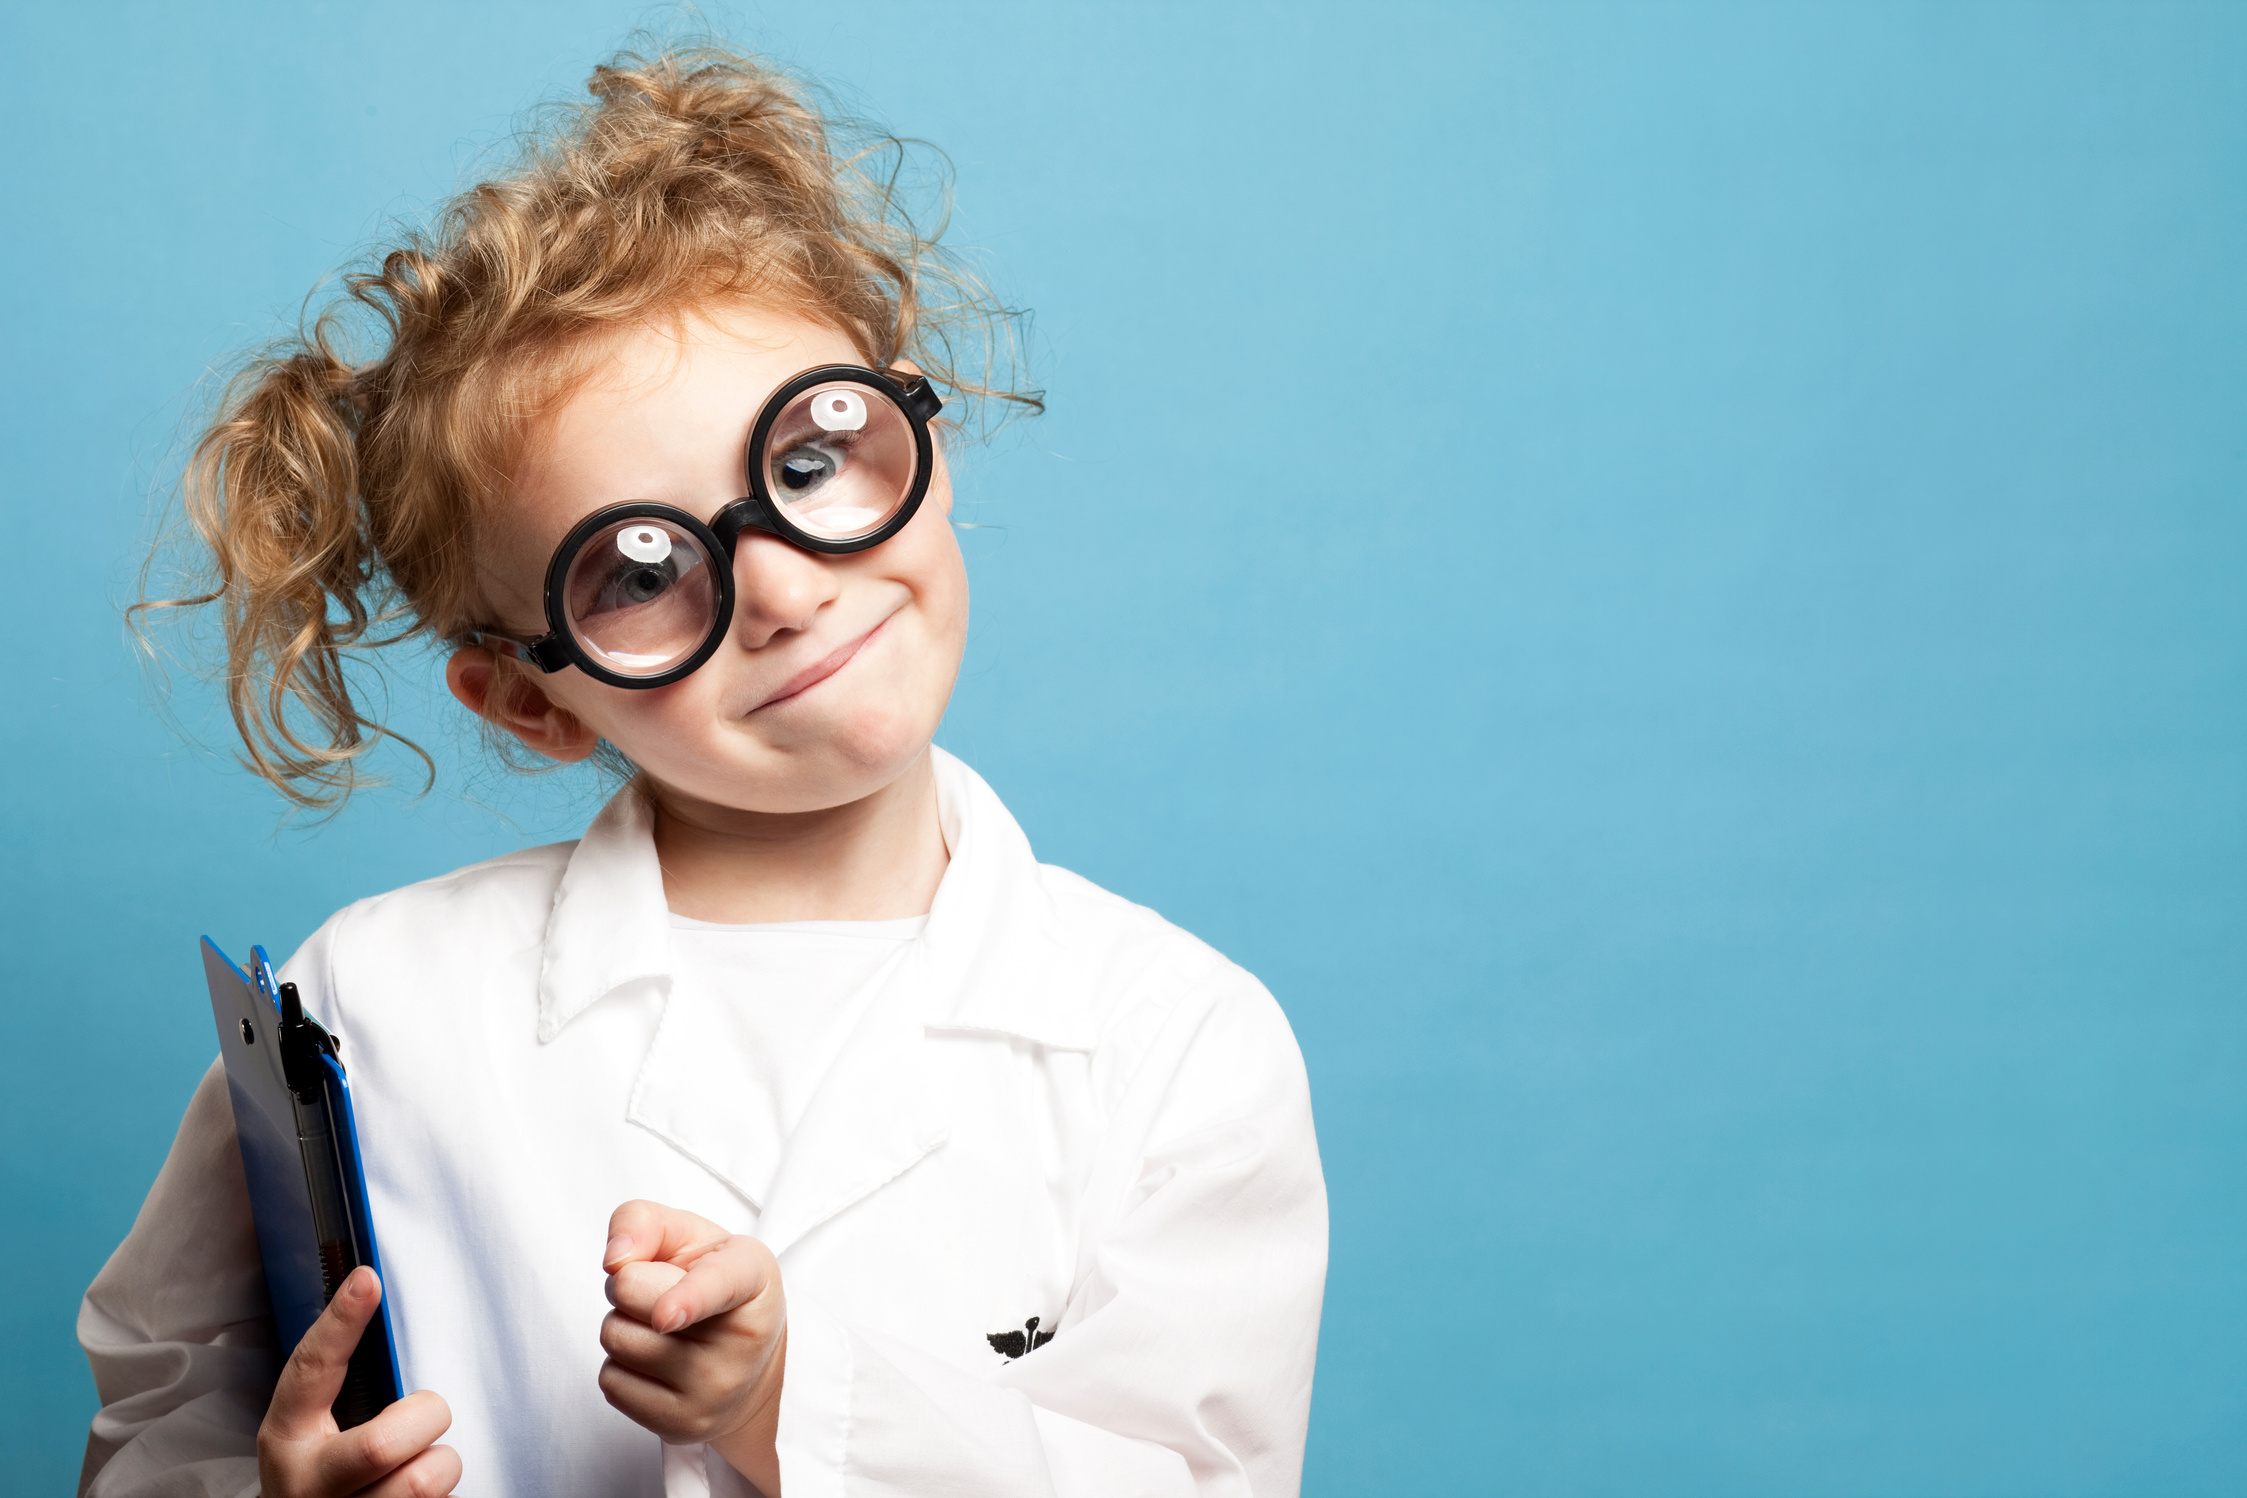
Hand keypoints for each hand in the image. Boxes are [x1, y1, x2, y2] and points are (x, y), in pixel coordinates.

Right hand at [257, 1267, 458, 1496]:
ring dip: (441, 1463)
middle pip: (382, 1444)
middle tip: (423, 1416)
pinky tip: (415, 1493)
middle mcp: (308, 1485)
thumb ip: (345, 1389)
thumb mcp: (312, 1432)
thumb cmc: (321, 1477)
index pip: (311, 1372)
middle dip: (425, 1417)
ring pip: (426, 1480)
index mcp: (288, 1440)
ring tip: (420, 1464)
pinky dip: (443, 1492)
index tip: (367, 1280)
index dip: (340, 1323)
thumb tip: (377, 1302)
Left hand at [600, 1201, 785, 1494]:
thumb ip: (644, 1220)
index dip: (688, 1299)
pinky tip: (657, 1364)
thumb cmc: (711, 1284)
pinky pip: (611, 1384)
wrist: (749, 1364)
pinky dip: (622, 1366)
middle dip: (628, 1283)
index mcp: (750, 1276)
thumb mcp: (690, 1235)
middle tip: (659, 1289)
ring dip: (623, 1325)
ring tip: (661, 1327)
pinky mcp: (684, 1426)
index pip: (716, 1284)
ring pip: (616, 1339)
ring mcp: (715, 1390)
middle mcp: (741, 1338)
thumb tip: (614, 1260)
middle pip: (631, 1296)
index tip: (666, 1317)